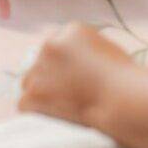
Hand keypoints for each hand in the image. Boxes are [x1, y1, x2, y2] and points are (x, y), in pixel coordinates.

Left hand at [17, 23, 131, 128]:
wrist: (121, 98)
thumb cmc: (123, 78)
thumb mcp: (106, 49)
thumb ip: (84, 50)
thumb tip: (73, 63)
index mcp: (72, 30)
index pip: (58, 43)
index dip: (64, 62)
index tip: (72, 76)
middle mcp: (51, 45)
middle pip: (40, 60)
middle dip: (50, 75)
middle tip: (66, 93)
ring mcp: (40, 69)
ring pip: (30, 81)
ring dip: (40, 92)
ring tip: (59, 105)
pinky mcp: (33, 93)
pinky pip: (24, 102)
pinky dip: (35, 111)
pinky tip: (51, 116)